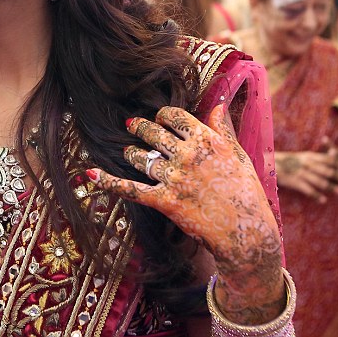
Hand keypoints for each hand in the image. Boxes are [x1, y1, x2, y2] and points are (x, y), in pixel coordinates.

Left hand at [89, 105, 284, 323]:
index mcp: (207, 141)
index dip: (162, 115)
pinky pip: (131, 188)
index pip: (174, 116)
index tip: (159, 118)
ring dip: (131, 153)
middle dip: (140, 128)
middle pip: (153, 132)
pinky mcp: (165, 201)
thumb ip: (223, 129)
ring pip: (140, 157)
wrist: (246, 232)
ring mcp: (174, 178)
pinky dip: (109, 181)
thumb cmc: (245, 192)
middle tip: (132, 126)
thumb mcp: (238, 155)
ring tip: (129, 152)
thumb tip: (217, 104)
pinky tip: (91, 173)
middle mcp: (188, 156)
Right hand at [275, 139, 337, 201]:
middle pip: (324, 170)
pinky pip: (307, 189)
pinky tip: (322, 200)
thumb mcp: (298, 156)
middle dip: (337, 175)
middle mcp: (305, 164)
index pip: (325, 158)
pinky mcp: (293, 182)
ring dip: (330, 186)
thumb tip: (326, 159)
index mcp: (307, 156)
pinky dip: (315, 195)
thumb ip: (311, 159)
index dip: (337, 161)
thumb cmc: (283, 161)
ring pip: (318, 181)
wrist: (265, 163)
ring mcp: (299, 173)